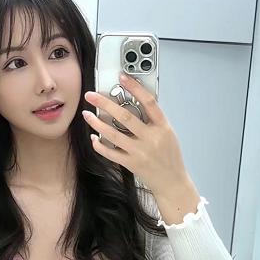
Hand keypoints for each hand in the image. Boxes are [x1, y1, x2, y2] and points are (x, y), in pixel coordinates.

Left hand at [82, 73, 189, 198]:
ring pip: (114, 134)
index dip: (134, 88)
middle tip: (91, 96)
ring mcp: (140, 152)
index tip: (122, 77)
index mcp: (162, 127)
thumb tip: (135, 105)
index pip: (149, 102)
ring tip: (87, 115)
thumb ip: (154, 121)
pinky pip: (111, 153)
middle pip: (125, 116)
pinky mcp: (132, 164)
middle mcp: (151, 138)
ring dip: (97, 123)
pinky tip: (94, 138)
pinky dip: (100, 145)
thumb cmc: (170, 158)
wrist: (172, 182)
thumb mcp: (168, 135)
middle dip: (105, 104)